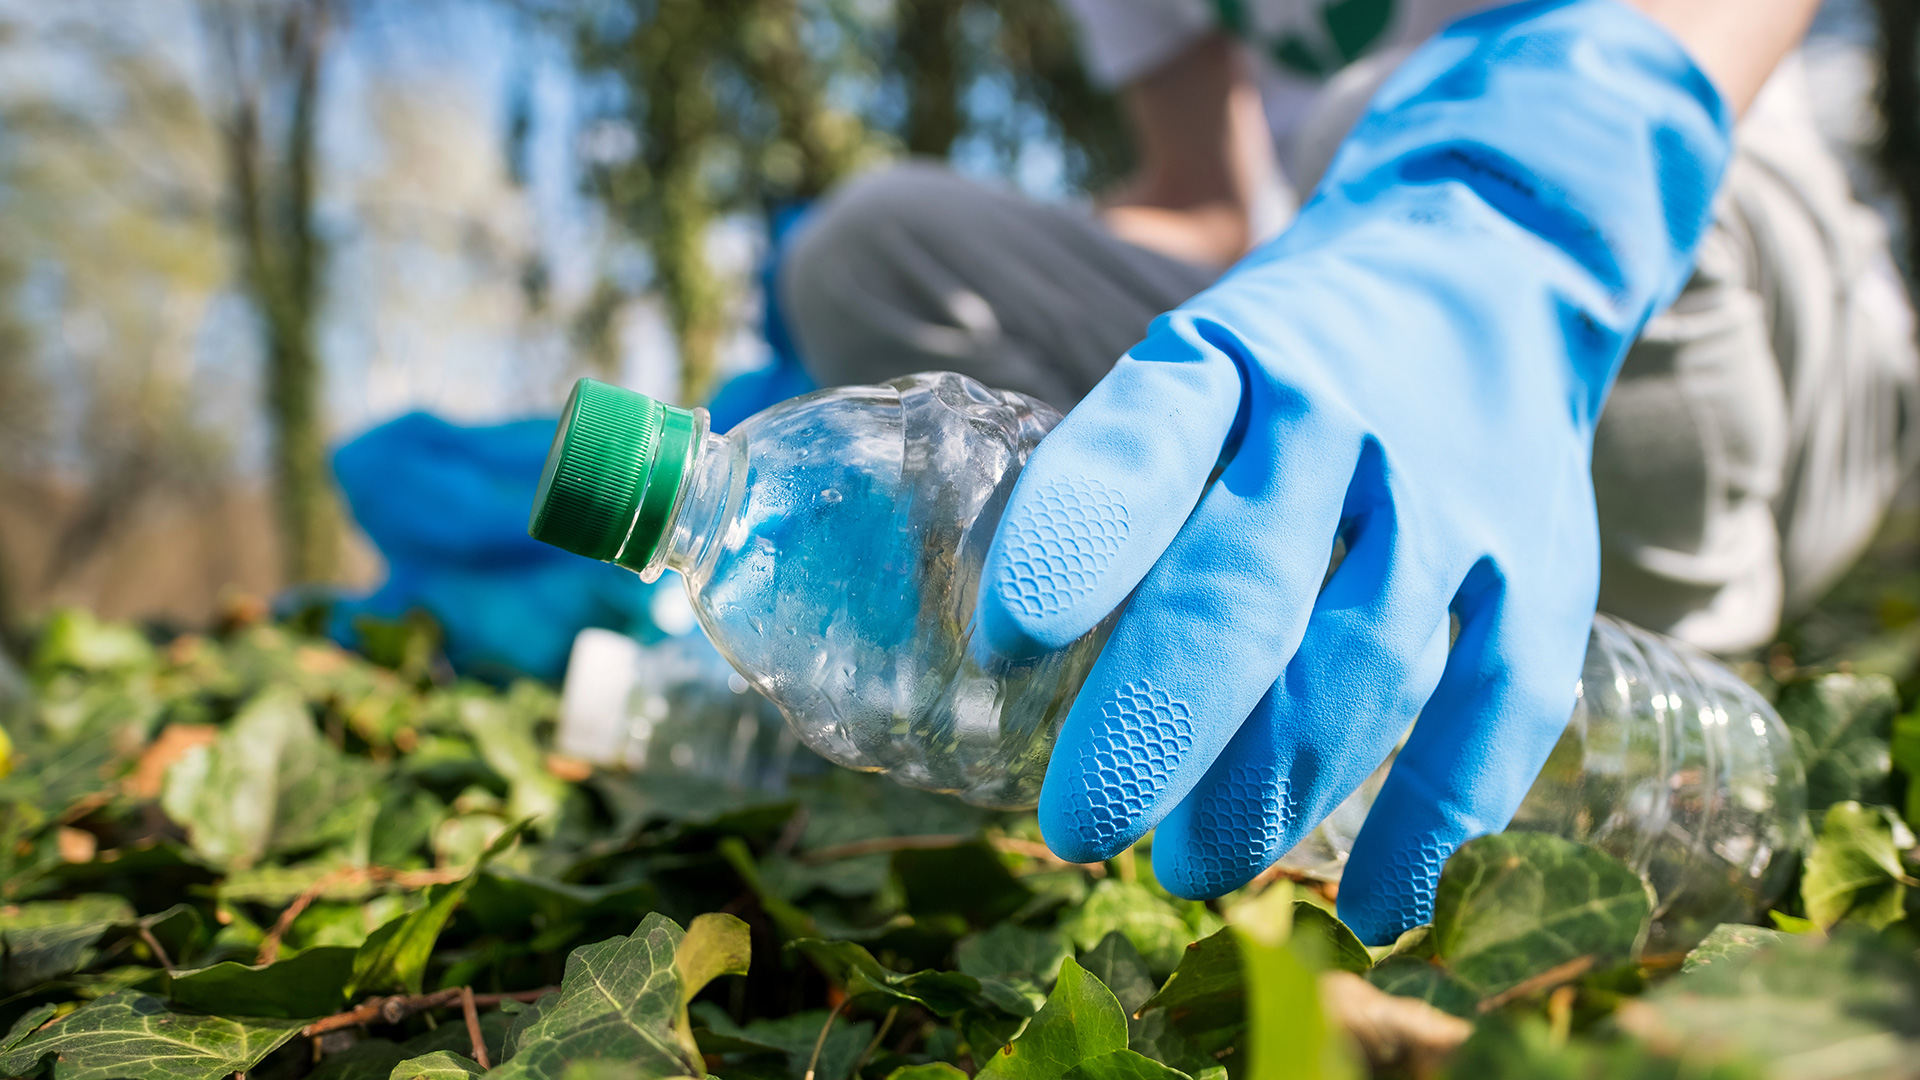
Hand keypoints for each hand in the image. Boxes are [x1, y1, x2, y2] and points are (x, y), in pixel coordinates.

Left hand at [975, 0, 1731, 943]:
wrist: (1494, 259)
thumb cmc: (1294, 356)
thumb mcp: (1197, 365)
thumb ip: (1122, 489)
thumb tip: (1006, 665)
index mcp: (1231, 358)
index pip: (1144, 442)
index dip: (1073, 544)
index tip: (1002, 645)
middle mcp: (1345, 419)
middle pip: (1244, 587)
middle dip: (1153, 724)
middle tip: (1075, 827)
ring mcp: (1456, 496)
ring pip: (1364, 664)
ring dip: (1270, 790)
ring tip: (1189, 869)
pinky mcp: (1544, 566)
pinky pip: (1498, 708)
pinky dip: (1434, 822)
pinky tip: (1372, 912)